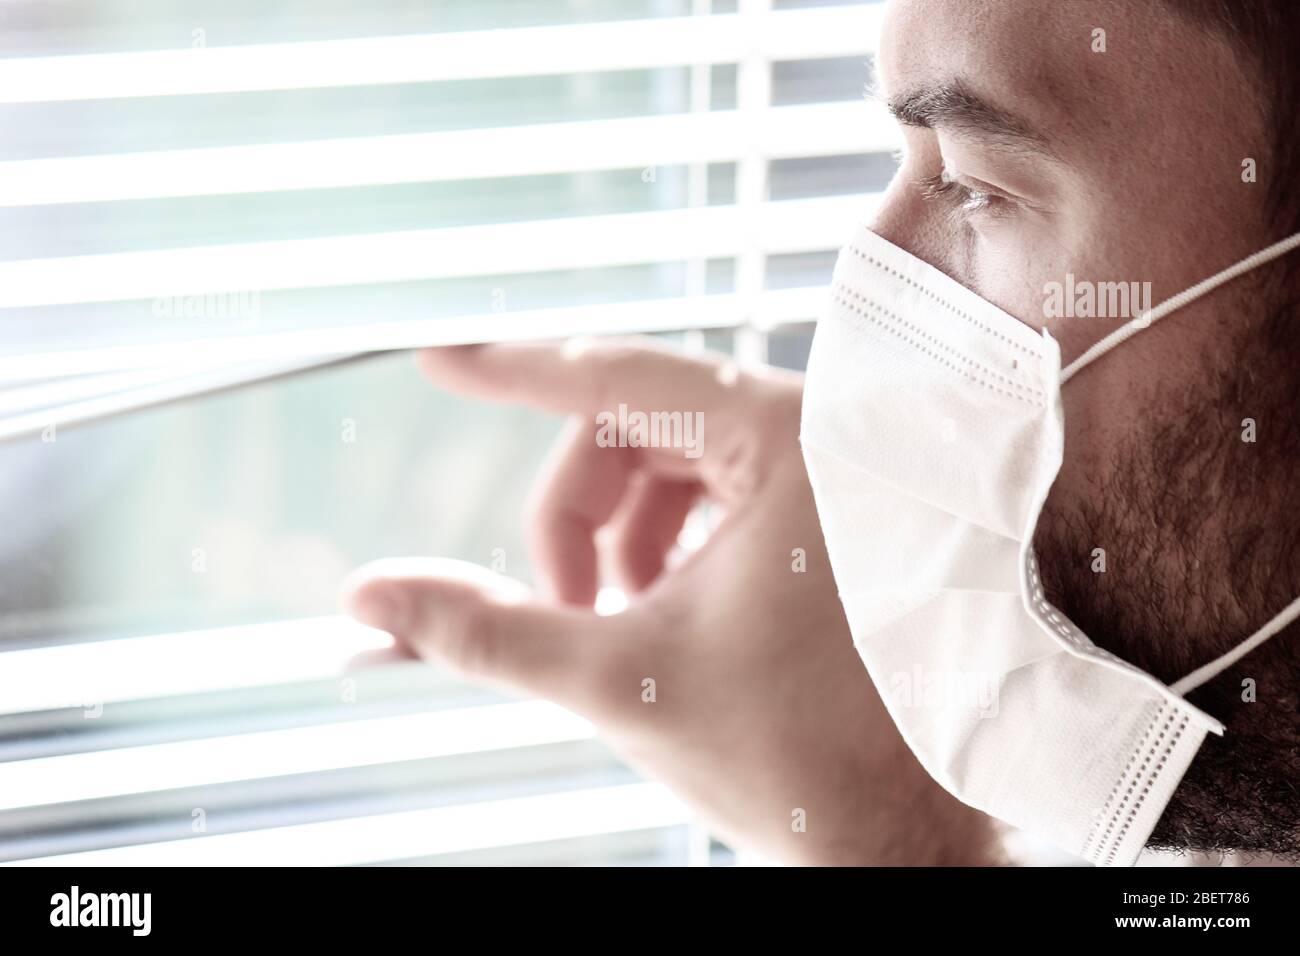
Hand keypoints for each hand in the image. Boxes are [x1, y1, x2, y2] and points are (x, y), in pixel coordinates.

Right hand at [342, 338, 1000, 864]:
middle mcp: (824, 438)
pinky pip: (715, 487)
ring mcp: (832, 474)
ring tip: (623, 618)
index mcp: (792, 446)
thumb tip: (372, 596)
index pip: (621, 377)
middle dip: (577, 514)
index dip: (516, 372)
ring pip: (671, 458)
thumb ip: (482, 629)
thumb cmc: (798, 758)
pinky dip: (664, 540)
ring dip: (619, 533)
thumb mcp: (617, 679)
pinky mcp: (831, 511)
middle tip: (564, 603)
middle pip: (637, 426)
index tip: (441, 360)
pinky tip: (665, 606)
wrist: (903, 837)